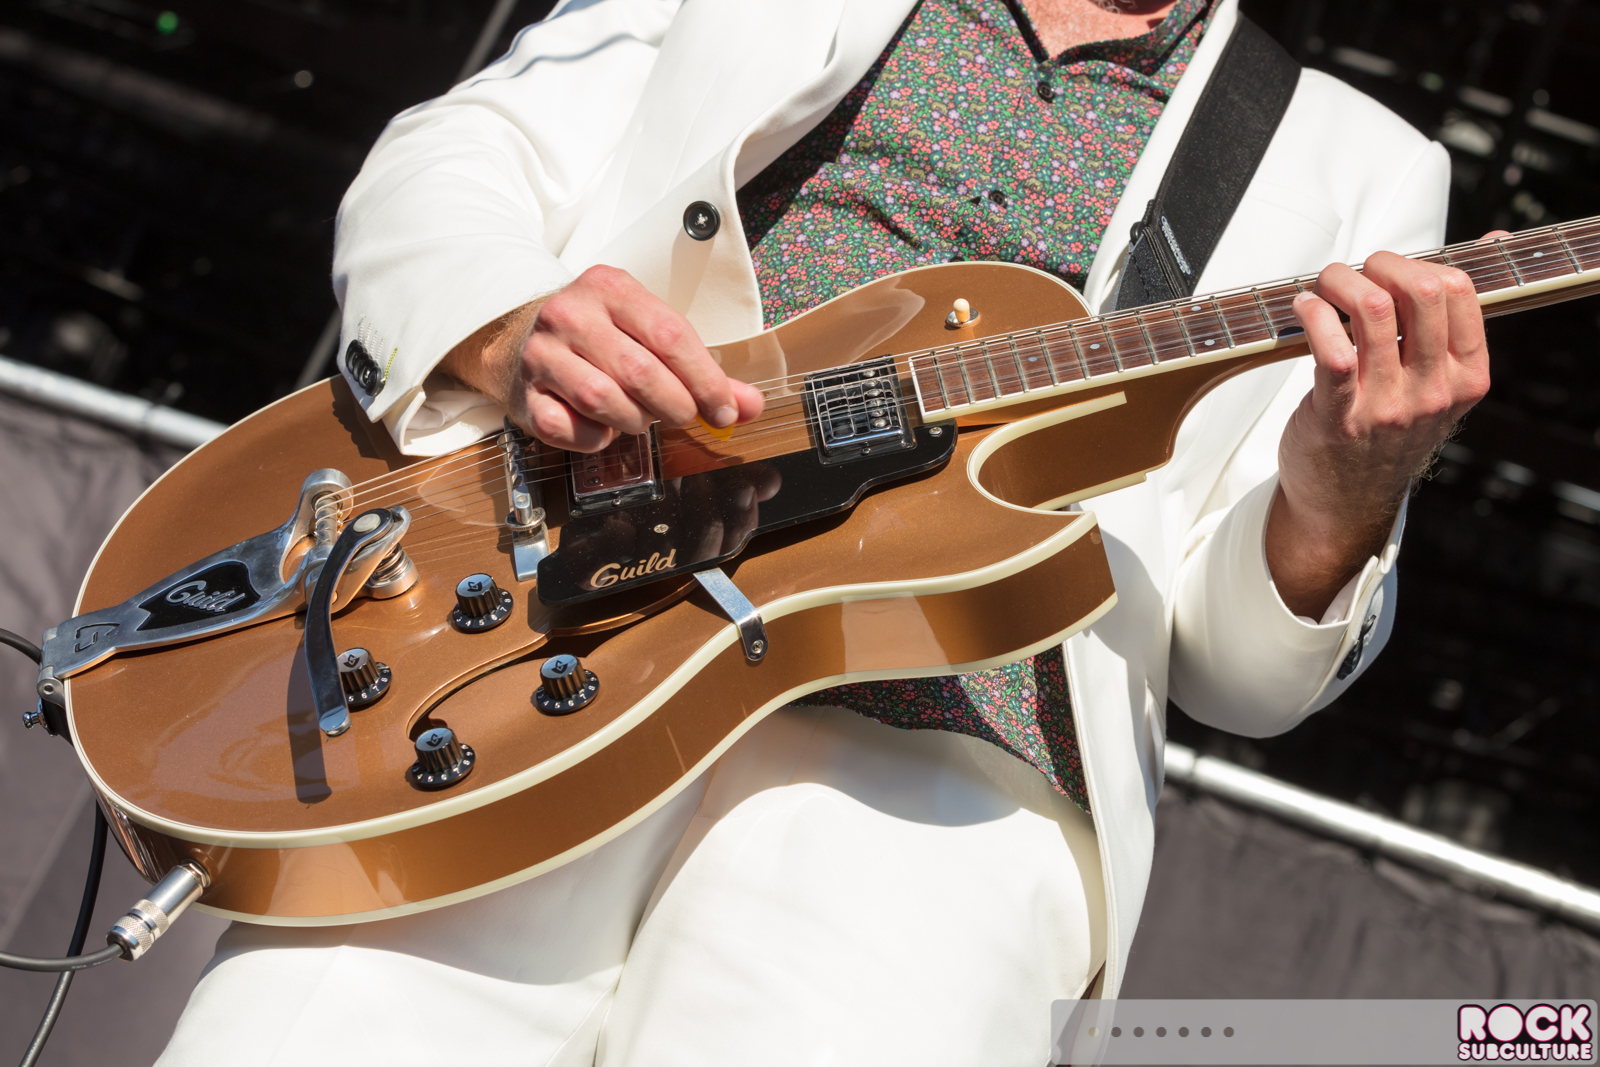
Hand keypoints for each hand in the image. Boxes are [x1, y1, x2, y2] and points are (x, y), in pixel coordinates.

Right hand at [441, 265, 764, 451]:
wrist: (515, 337)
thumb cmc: (595, 335)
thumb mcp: (646, 333)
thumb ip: (700, 369)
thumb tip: (749, 405)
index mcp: (609, 288)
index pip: (670, 335)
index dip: (705, 380)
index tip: (725, 410)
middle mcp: (571, 314)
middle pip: (640, 372)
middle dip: (675, 405)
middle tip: (685, 416)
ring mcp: (542, 354)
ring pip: (603, 401)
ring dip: (635, 422)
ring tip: (641, 418)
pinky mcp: (524, 395)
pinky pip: (568, 429)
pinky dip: (595, 438)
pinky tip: (602, 428)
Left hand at [1265, 238, 1494, 617]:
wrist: (1345, 503)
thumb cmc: (1385, 432)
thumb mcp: (1437, 382)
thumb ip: (1454, 318)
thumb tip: (1498, 240)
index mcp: (1466, 377)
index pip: (1460, 291)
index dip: (1417, 264)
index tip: (1386, 271)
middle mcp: (1434, 391)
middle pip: (1421, 291)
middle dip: (1379, 263)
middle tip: (1352, 272)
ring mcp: (1388, 406)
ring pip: (1372, 309)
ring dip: (1338, 280)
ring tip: (1322, 287)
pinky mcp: (1340, 417)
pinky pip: (1332, 349)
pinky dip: (1313, 314)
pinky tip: (1303, 309)